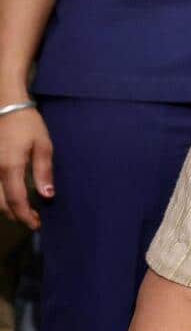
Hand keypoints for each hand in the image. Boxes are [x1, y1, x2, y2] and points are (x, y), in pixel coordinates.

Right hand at [0, 107, 52, 229]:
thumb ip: (44, 172)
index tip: (37, 224)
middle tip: (33, 220)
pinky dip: (0, 197)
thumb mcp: (43, 146)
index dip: (26, 216)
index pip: (16, 200)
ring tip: (24, 211)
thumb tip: (47, 196)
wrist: (6, 106)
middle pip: (1, 204)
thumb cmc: (27, 124)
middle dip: (16, 216)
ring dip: (6, 208)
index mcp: (9, 166)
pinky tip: (11, 197)